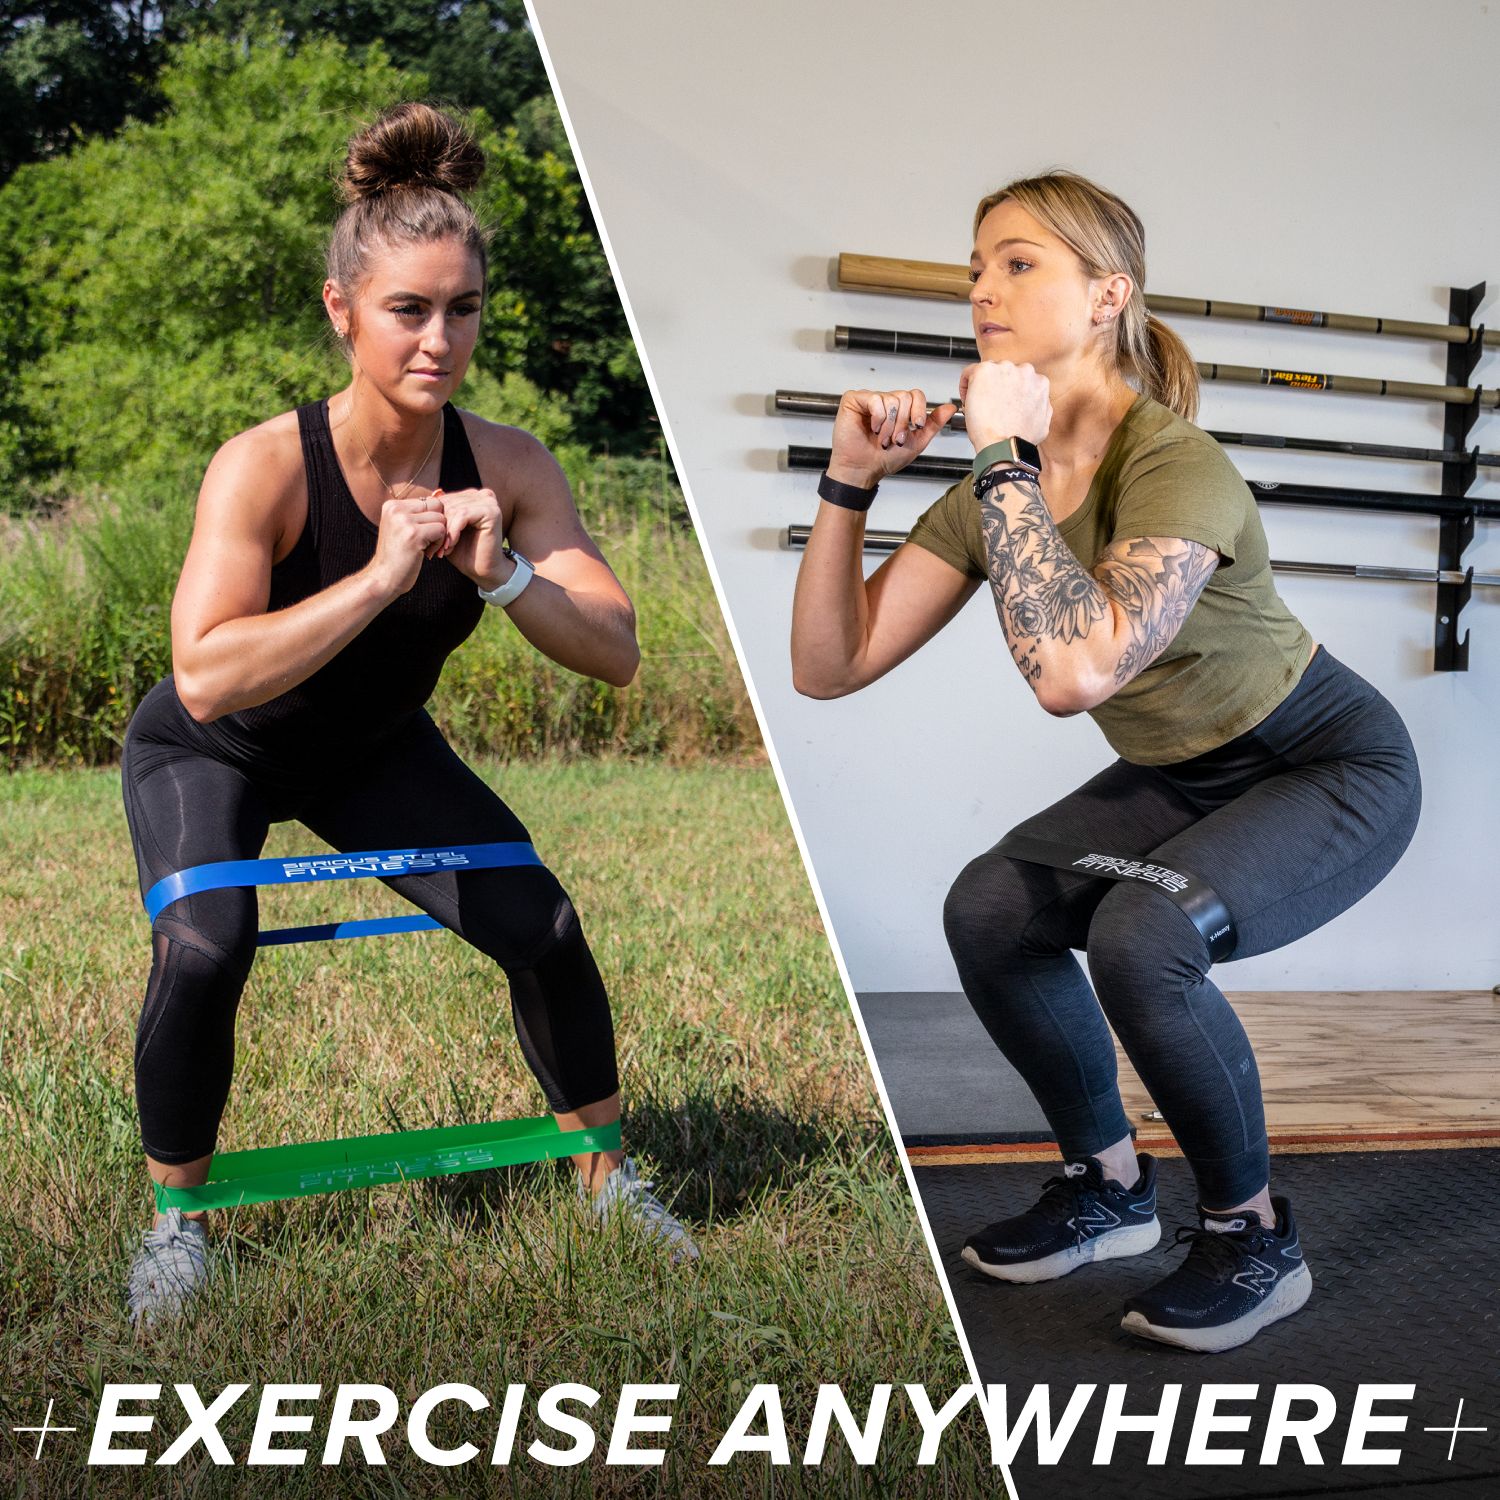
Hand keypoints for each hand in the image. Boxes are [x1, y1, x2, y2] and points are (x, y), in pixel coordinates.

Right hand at [369, 494, 448, 596]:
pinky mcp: (414, 534)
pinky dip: (439, 544)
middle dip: (439, 524)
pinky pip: (441, 530)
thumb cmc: (397, 557)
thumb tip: (441, 500)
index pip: (429, 501)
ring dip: (440, 536)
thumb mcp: (401, 529)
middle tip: (430, 542)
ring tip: (426, 549)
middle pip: (438, 506)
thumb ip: (416, 515)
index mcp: (392, 505)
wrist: (383, 578)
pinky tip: (427, 554)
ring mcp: (404, 521)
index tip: (425, 536)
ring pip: (441, 518)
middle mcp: (396, 509)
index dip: (433, 519)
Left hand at [432, 487, 509, 587]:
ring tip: (443, 549)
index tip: (427, 539)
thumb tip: (424, 498)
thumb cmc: (463, 551)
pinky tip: (452, 545)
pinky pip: (463, 515)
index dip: (434, 519)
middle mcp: (482, 495)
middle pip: (449, 503)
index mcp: (472, 496)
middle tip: (434, 547)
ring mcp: (489, 502)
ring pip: (454, 509)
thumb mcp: (446, 529)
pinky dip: (454, 531)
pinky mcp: (492, 512)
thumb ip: (439, 513)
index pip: (444, 499)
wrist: (483, 571)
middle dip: (439, 527)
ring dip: (445, 532)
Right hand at [827, 387, 957, 488]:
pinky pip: (875, 399)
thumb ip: (933, 423)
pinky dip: (877, 417)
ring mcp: (870, 399)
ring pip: (891, 399)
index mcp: (899, 409)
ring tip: (883, 439)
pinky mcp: (854, 400)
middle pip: (905, 397)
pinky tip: (872, 429)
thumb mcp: (917, 442)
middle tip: (895, 439)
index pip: (916, 395)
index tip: (917, 427)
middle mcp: (885, 402)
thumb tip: (951, 408)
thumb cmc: (885, 459)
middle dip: (903, 423)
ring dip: (889, 425)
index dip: (919, 410)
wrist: (863, 471)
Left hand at [958, 361, 1051, 451]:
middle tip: (988, 406)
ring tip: (978, 406)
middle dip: (995, 388)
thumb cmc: (1019, 439)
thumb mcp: (1043, 423)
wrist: (1004, 445)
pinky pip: (969, 372)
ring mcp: (1005, 369)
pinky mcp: (985, 371)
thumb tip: (1038, 403)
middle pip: (1004, 373)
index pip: (1019, 379)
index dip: (1007, 393)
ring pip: (988, 372)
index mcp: (1039, 382)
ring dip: (981, 387)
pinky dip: (965, 385)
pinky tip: (967, 400)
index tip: (999, 403)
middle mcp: (1024, 372)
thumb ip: (1043, 407)